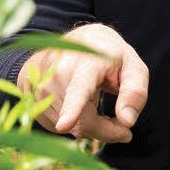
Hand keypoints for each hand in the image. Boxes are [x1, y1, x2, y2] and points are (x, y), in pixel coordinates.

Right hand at [20, 24, 149, 144]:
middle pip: (82, 121)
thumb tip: (127, 123)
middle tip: (123, 122)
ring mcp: (42, 88)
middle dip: (107, 130)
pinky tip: (81, 107)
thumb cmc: (108, 54)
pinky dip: (76, 124)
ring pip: (72, 128)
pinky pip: (60, 128)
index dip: (71, 110)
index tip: (63, 125)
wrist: (75, 40)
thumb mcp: (132, 65)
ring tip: (98, 103)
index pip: (78, 89)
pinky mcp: (34, 102)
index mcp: (85, 62)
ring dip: (92, 127)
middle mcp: (57, 74)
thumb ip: (135, 92)